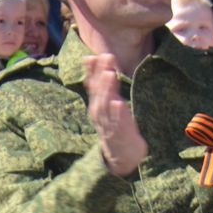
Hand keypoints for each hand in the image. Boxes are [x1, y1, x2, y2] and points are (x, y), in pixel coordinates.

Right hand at [84, 53, 146, 176]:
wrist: (121, 156)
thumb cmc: (115, 128)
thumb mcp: (108, 107)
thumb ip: (105, 88)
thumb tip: (104, 67)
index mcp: (97, 105)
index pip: (92, 85)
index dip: (91, 70)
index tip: (92, 56)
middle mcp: (100, 113)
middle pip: (99, 91)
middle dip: (100, 74)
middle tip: (104, 58)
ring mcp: (109, 123)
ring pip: (106, 104)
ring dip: (107, 89)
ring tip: (109, 74)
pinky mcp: (121, 133)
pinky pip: (118, 122)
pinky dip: (117, 112)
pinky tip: (118, 102)